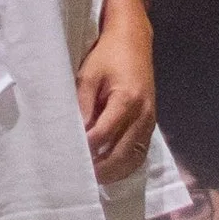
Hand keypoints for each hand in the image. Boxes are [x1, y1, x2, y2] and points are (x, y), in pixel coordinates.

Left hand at [76, 0, 157, 183]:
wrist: (134, 40)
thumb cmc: (107, 55)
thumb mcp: (88, 76)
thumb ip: (82, 107)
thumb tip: (74, 135)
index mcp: (127, 100)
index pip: (102, 136)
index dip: (85, 150)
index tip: (67, 159)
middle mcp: (143, 115)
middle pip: (120, 155)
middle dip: (99, 170)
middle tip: (77, 179)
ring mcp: (150, 121)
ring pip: (133, 159)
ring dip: (113, 172)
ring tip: (92, 179)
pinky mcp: (151, 123)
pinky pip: (140, 153)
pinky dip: (125, 165)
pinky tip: (108, 170)